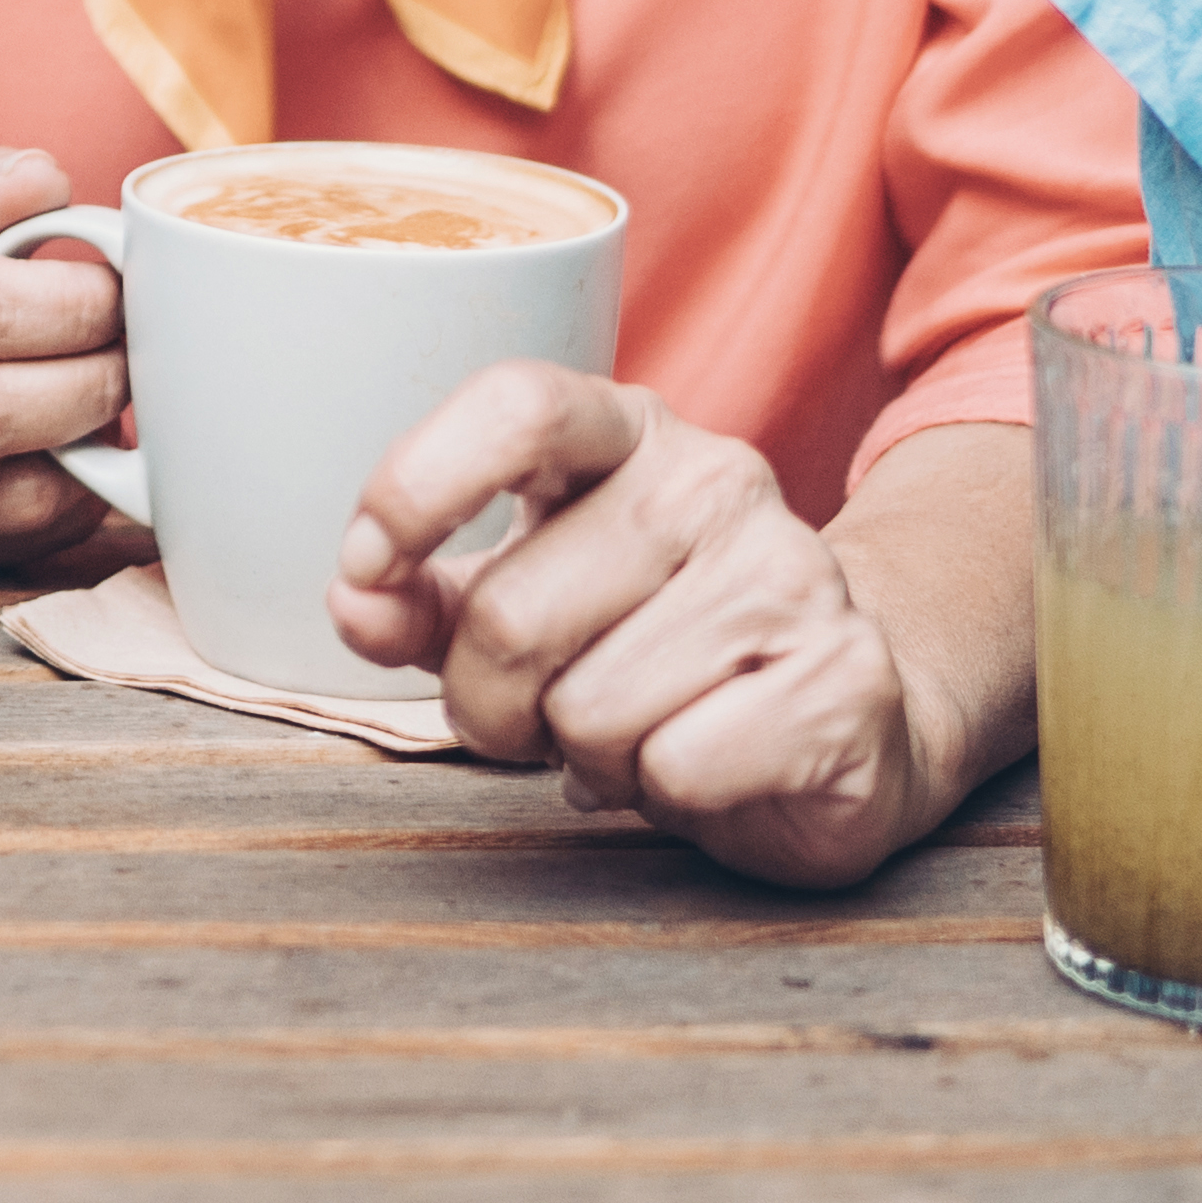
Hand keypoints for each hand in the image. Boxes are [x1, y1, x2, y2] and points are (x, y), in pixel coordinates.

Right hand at [0, 146, 132, 567]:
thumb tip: (45, 183)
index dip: (68, 307)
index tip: (116, 290)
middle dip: (90, 382)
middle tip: (132, 352)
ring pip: (11, 495)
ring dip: (88, 448)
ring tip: (107, 395)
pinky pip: (16, 538)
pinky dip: (72, 496)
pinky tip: (76, 445)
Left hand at [332, 367, 950, 890]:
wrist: (846, 712)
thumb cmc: (656, 648)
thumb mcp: (524, 600)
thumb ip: (425, 599)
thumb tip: (355, 598)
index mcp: (627, 433)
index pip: (517, 407)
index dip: (417, 486)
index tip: (365, 566)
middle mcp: (715, 479)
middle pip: (512, 614)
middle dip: (491, 704)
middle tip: (540, 718)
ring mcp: (791, 573)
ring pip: (588, 710)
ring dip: (585, 757)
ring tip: (640, 732)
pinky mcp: (839, 680)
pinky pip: (676, 769)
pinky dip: (666, 795)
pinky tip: (707, 764)